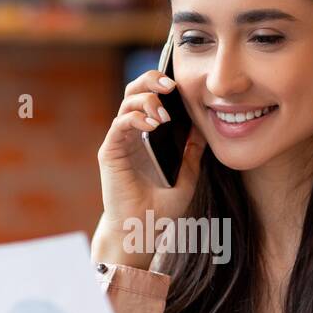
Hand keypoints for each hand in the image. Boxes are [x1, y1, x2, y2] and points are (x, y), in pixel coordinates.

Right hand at [93, 68, 207, 268]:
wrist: (141, 232)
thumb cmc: (160, 211)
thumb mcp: (186, 178)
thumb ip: (192, 154)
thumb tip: (203, 129)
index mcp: (148, 138)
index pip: (151, 99)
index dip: (163, 85)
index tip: (182, 86)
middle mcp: (131, 135)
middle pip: (135, 91)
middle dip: (151, 80)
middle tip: (171, 84)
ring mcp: (119, 142)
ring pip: (126, 103)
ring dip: (146, 100)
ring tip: (163, 113)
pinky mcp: (109, 152)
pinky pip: (119, 124)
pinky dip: (136, 118)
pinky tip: (153, 126)